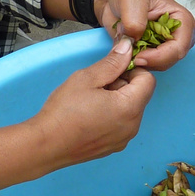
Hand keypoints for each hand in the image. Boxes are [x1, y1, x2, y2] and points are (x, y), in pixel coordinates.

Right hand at [29, 36, 155, 166]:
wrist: (46, 145)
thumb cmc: (64, 111)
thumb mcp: (87, 78)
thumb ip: (112, 62)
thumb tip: (128, 48)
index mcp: (129, 107)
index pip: (148, 80)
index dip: (131, 70)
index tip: (111, 71)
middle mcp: (132, 127)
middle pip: (139, 96)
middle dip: (122, 86)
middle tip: (96, 86)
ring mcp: (123, 140)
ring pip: (130, 111)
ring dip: (116, 101)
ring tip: (90, 102)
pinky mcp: (113, 147)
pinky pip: (121, 125)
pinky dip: (111, 117)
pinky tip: (89, 117)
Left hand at [93, 0, 194, 71]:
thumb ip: (134, 19)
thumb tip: (135, 41)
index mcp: (181, 20)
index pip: (179, 46)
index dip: (161, 56)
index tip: (139, 57)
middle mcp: (176, 34)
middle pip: (171, 59)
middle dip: (151, 62)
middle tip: (130, 56)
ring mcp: (164, 45)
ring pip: (158, 65)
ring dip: (142, 63)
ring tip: (126, 50)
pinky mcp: (151, 52)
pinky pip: (146, 65)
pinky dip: (135, 63)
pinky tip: (125, 53)